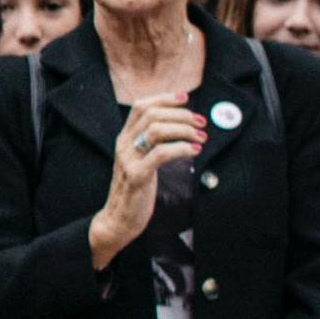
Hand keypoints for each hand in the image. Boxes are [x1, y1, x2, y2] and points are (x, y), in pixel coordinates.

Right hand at [90, 96, 208, 268]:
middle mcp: (123, 144)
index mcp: (124, 138)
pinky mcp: (137, 176)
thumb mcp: (141, 161)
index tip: (185, 99)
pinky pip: (161, 154)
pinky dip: (181, 148)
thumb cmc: (135, 190)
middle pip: (152, 115)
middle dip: (181, 115)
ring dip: (184, 130)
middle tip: (201, 123)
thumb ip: (153, 145)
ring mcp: (128, 159)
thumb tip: (179, 128)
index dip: (164, 98)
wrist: (118, 219)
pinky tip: (194, 151)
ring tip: (200, 138)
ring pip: (156, 130)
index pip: (141, 106)